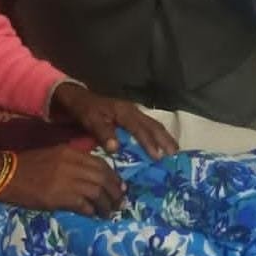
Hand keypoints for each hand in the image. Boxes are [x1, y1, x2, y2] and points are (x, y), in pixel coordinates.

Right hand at [0, 146, 125, 216]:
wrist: (6, 175)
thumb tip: (91, 177)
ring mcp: (67, 180)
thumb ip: (73, 163)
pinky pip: (83, 204)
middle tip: (120, 202)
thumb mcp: (55, 156)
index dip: (114, 177)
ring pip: (96, 192)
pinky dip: (91, 211)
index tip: (121, 187)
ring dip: (106, 204)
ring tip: (109, 212)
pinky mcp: (59, 197)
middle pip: (103, 178)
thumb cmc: (28, 166)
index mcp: (72, 153)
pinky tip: (93, 215)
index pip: (101, 164)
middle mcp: (73, 164)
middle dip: (115, 191)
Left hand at [52, 83, 178, 158]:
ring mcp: (134, 112)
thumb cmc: (86, 110)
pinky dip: (157, 134)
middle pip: (153, 124)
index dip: (149, 142)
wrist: (80, 99)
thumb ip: (103, 133)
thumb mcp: (91, 121)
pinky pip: (148, 125)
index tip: (158, 156)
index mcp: (124, 112)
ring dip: (164, 137)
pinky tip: (161, 144)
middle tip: (175, 154)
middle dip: (165, 139)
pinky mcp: (132, 116)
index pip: (140, 128)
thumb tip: (116, 148)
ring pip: (153, 124)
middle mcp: (133, 111)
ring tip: (173, 150)